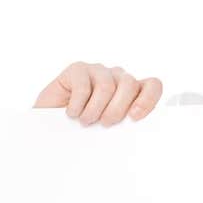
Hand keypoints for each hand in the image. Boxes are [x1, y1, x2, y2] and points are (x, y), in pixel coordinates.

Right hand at [33, 62, 162, 123]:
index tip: (135, 117)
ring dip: (95, 109)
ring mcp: (98, 71)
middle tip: (106, 124)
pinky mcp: (77, 69)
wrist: (50, 131)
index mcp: (132, 93)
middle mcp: (118, 78)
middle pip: (130, 84)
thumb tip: (136, 132)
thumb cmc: (84, 132)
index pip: (152, 85)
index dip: (148, 99)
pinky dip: (78, 104)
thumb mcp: (109, 132)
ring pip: (107, 85)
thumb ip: (125, 126)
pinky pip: (83, 84)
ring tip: (85, 122)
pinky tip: (71, 113)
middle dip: (118, 108)